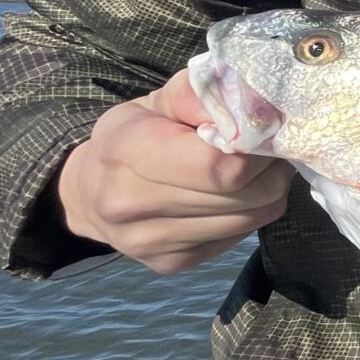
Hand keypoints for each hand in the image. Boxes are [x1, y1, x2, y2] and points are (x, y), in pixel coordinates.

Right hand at [57, 68, 295, 273]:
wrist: (88, 193)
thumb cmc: (133, 135)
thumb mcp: (160, 101)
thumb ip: (202, 96)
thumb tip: (254, 104)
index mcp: (128, 153)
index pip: (221, 167)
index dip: (257, 149)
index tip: (266, 133)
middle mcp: (131, 204)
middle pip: (244, 195)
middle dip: (270, 168)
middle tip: (269, 149)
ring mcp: (150, 241)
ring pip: (251, 218)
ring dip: (266, 191)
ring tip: (254, 170)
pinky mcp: (171, 263)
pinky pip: (240, 236)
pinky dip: (249, 213)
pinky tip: (232, 196)